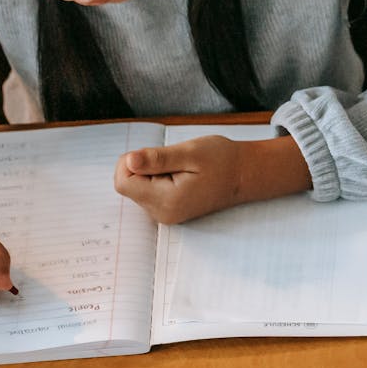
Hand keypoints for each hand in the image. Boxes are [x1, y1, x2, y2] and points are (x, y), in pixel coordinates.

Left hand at [114, 134, 311, 223]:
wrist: (244, 175)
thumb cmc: (222, 160)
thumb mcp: (190, 153)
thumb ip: (157, 158)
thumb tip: (129, 160)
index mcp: (167, 200)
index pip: (123, 181)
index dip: (131, 162)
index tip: (155, 155)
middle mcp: (162, 213)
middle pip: (128, 185)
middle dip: (143, 167)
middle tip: (173, 161)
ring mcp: (165, 215)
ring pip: (137, 188)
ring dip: (151, 172)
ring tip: (180, 168)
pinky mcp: (168, 211)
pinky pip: (148, 192)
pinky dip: (157, 179)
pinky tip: (180, 176)